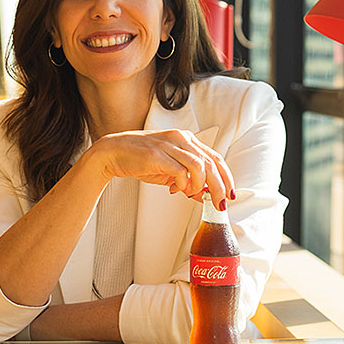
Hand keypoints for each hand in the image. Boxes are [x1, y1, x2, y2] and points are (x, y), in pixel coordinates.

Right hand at [91, 129, 234, 209]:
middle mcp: (181, 139)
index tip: (229, 194)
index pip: (215, 158)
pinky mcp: (158, 155)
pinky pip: (180, 172)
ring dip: (199, 186)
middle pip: (212, 163)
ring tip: (190, 194)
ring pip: (200, 166)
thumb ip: (188, 181)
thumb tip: (205, 196)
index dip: (226, 177)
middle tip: (219, 204)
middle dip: (219, 187)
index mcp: (187, 140)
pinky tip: (174, 189)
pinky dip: (182, 184)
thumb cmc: (141, 160)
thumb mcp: (169, 171)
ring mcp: (170, 145)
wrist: (114, 152)